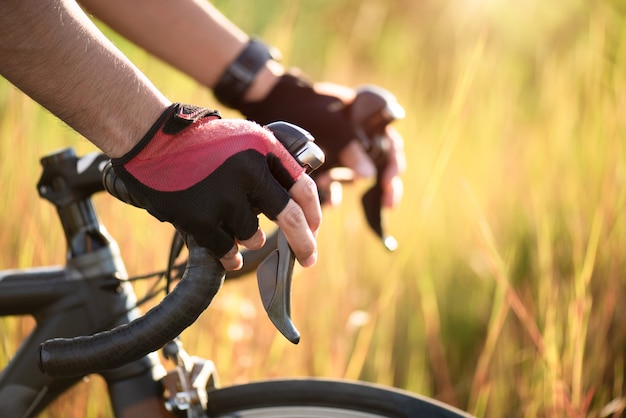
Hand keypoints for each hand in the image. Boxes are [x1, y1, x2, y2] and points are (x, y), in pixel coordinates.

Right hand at [110, 103, 320, 269]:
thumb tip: (295, 204)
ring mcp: (224, 196)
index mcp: (264, 149)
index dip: (313, 213)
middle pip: (290, 218)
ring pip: (253, 235)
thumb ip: (268, 165)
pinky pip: (226, 248)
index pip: (302, 187)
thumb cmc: (199, 142)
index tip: (315, 230)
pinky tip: (231, 257)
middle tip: (309, 259)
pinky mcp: (200, 217)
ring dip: (248, 238)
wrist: (150, 140)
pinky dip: (230, 256)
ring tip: (231, 224)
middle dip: (303, 243)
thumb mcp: (242, 139)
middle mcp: (248, 171)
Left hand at [236, 72, 405, 207]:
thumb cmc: (308, 108)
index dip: (394, 167)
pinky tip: (328, 202)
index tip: (387, 184)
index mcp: (369, 122)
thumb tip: (369, 176)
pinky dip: (333, 192)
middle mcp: (359, 137)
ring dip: (348, 185)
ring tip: (332, 191)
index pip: (392, 148)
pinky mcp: (325, 162)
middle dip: (382, 186)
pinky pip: (336, 182)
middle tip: (387, 204)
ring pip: (355, 175)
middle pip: (380, 165)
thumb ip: (351, 150)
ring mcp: (342, 150)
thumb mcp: (332, 128)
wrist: (274, 101)